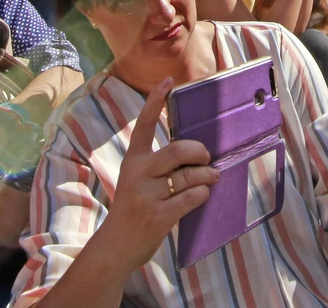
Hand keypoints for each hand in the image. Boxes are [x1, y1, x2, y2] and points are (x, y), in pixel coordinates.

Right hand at [95, 79, 216, 271]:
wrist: (116, 246)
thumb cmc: (133, 210)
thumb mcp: (137, 181)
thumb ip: (159, 166)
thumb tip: (195, 153)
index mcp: (133, 161)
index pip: (143, 125)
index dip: (156, 101)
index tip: (169, 82)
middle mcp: (138, 174)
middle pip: (176, 150)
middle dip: (199, 151)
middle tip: (207, 156)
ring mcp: (147, 195)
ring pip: (189, 176)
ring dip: (207, 176)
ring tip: (212, 177)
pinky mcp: (158, 216)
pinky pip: (191, 197)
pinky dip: (202, 194)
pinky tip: (203, 194)